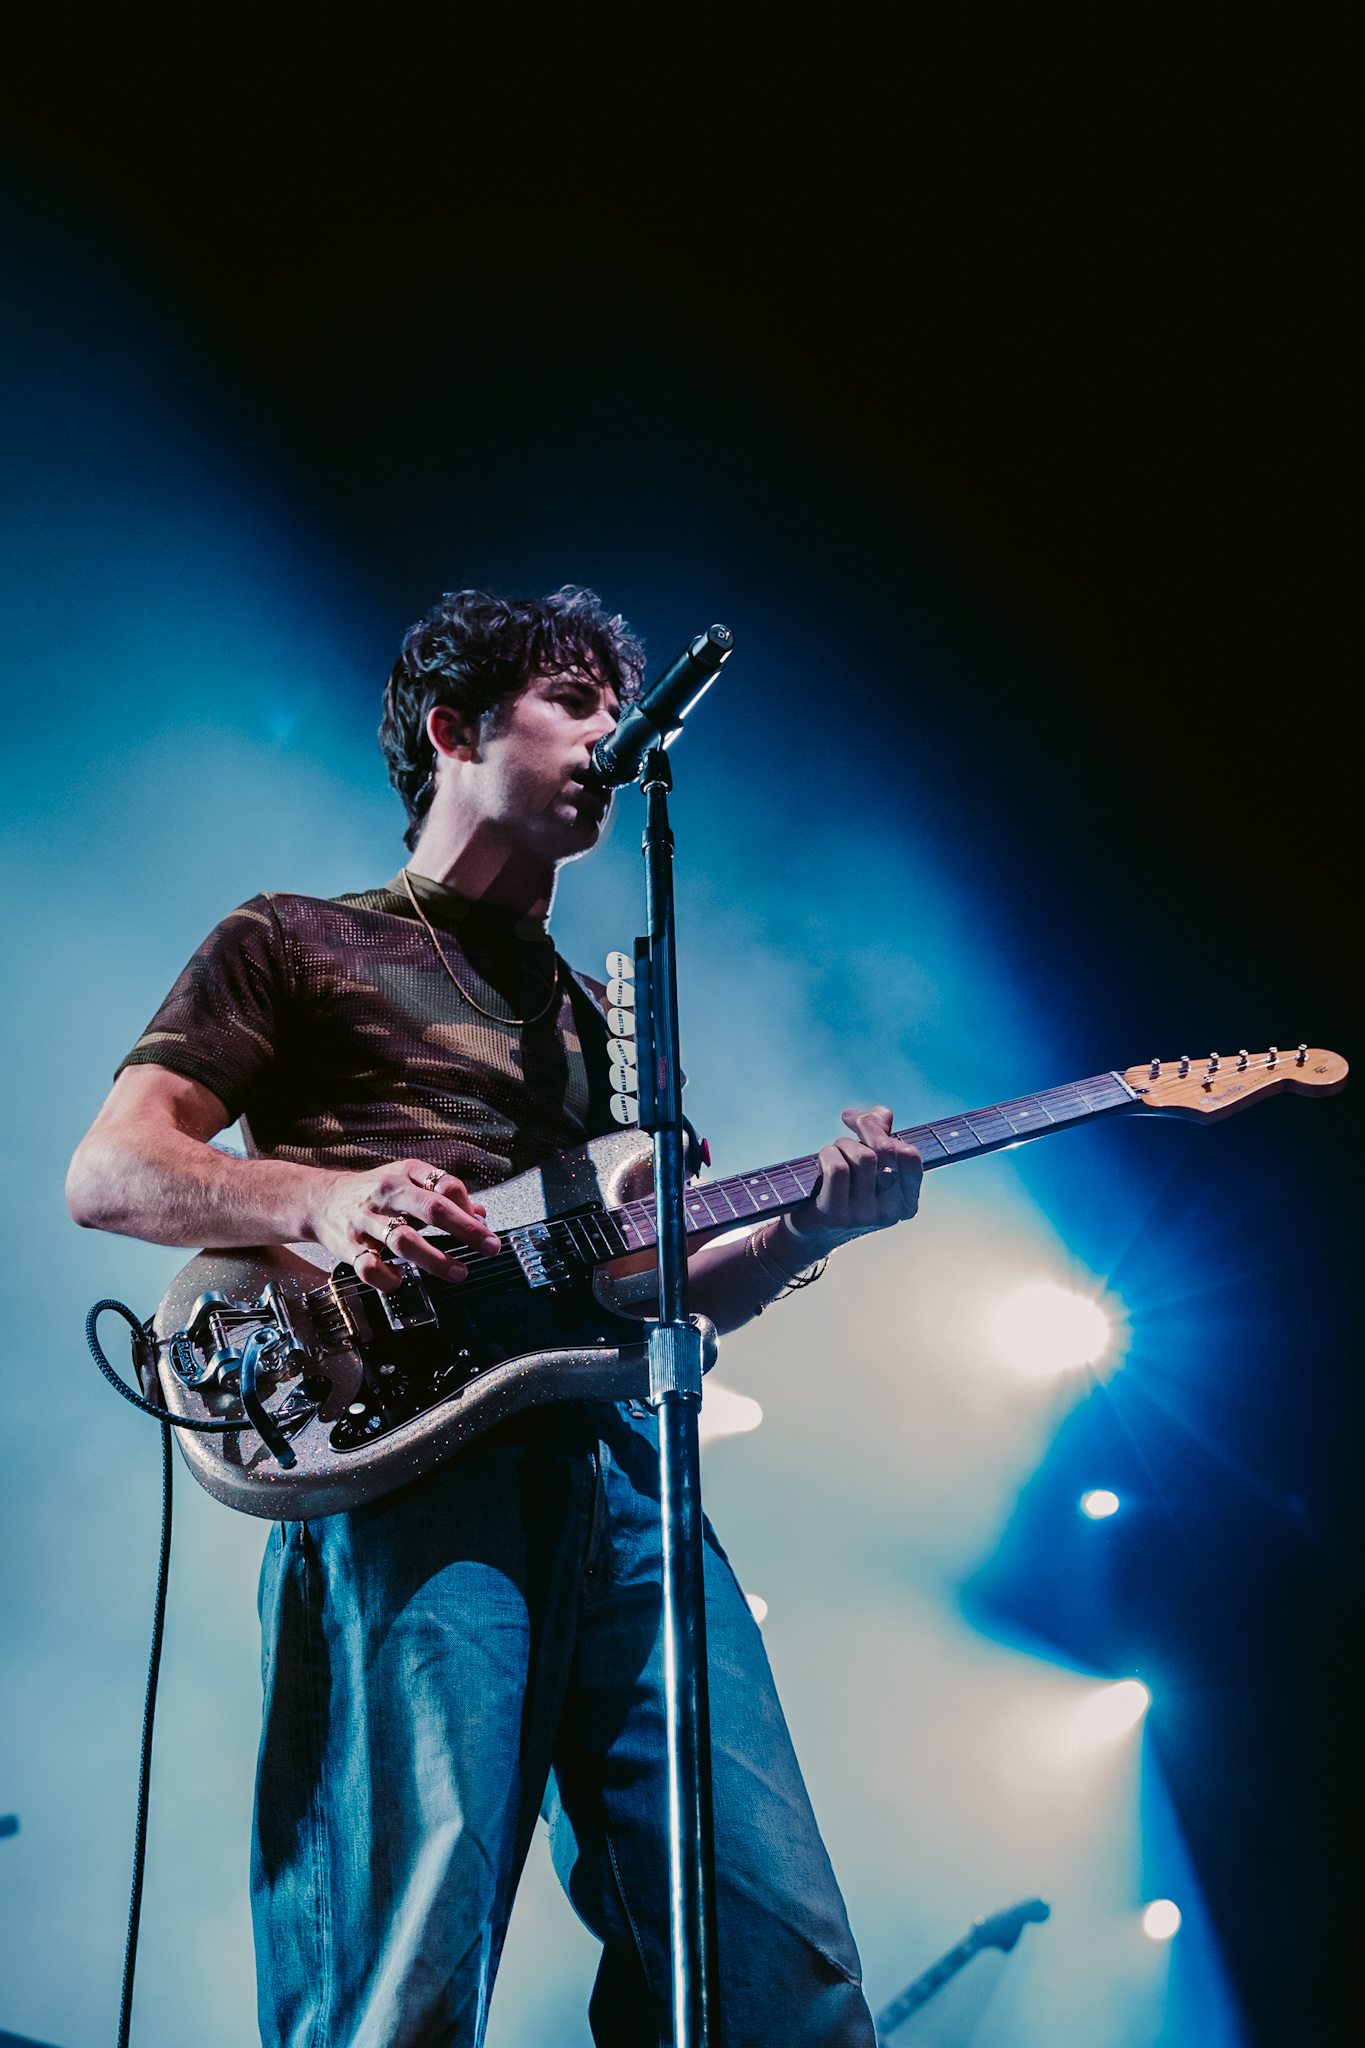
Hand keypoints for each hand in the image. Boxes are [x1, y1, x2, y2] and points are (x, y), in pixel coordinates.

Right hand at [307, 1158, 501, 1293]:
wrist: (322, 1200)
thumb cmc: (375, 1192)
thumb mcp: (410, 1181)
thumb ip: (445, 1197)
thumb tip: (481, 1214)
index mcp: (406, 1173)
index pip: (446, 1186)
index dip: (469, 1208)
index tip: (485, 1227)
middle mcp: (387, 1193)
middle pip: (431, 1209)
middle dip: (466, 1230)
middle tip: (490, 1248)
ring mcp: (367, 1220)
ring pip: (404, 1241)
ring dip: (436, 1259)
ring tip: (459, 1272)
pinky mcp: (350, 1247)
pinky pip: (371, 1268)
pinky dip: (390, 1279)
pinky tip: (401, 1278)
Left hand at [788, 1104, 922, 1253]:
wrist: (810, 1233)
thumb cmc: (842, 1194)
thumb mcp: (865, 1169)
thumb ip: (879, 1139)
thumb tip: (883, 1112)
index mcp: (906, 1203)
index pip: (910, 1156)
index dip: (885, 1130)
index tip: (863, 1119)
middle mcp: (890, 1213)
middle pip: (885, 1150)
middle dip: (864, 1126)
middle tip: (848, 1119)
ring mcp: (864, 1217)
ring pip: (863, 1157)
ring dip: (843, 1143)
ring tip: (832, 1151)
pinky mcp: (837, 1216)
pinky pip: (838, 1169)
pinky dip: (828, 1155)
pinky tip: (821, 1162)